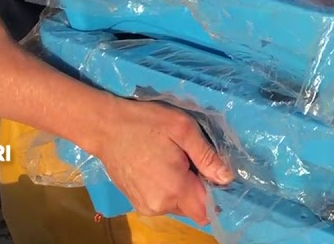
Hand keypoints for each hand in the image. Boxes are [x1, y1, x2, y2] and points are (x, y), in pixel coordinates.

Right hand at [89, 99, 234, 225]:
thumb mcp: (183, 129)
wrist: (105, 126)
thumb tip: (227, 178)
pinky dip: (169, 189)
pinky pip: (163, 202)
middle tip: (192, 161)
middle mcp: (160, 205)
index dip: (216, 195)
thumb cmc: (146, 123)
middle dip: (199, 190)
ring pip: (178, 206)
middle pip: (193, 209)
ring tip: (175, 161)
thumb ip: (207, 157)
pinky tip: (162, 166)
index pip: (205, 211)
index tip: (214, 175)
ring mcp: (145, 206)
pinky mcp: (135, 201)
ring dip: (184, 189)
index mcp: (175, 189)